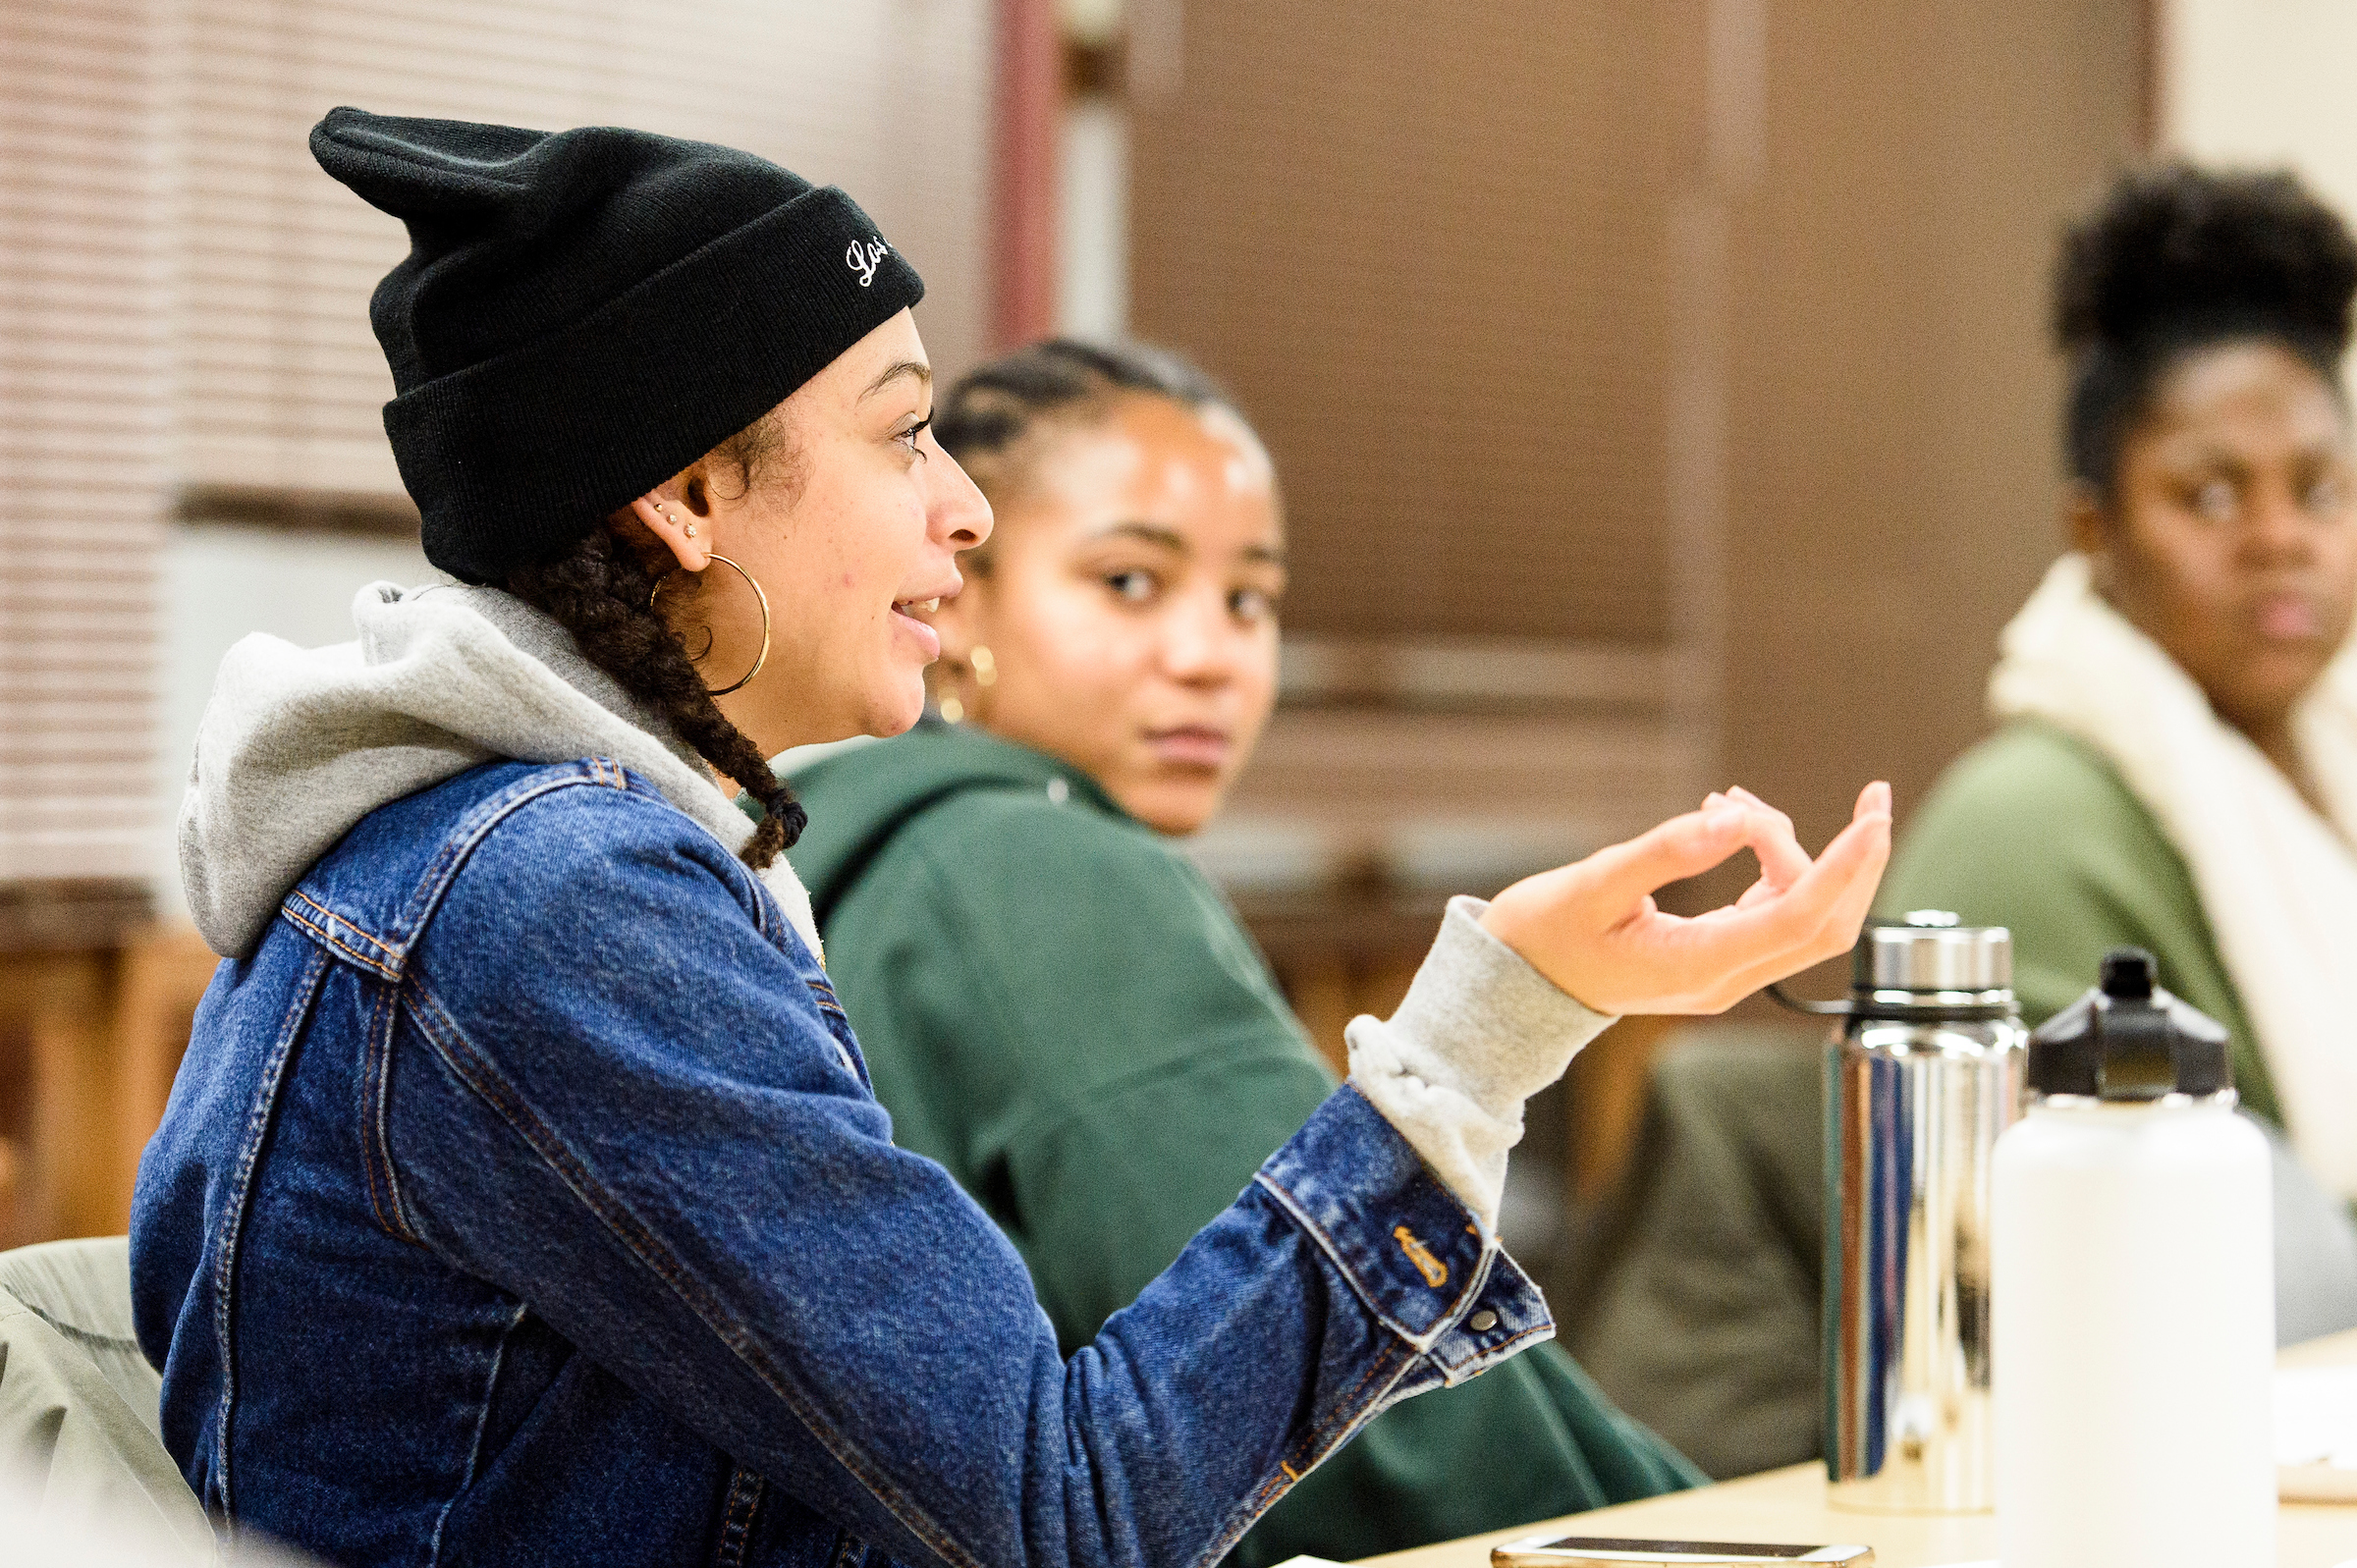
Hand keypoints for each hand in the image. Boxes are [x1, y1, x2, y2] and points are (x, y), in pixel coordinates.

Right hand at [1481, 781, 1891, 1013]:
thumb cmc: (1544, 936)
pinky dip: (1772, 865)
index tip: (1873, 815)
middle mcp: (1725, 978)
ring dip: (1792, 851)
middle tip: (1871, 794)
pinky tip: (1734, 827)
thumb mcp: (1594, 883)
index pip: (1801, 917)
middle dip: (1856, 861)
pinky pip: (1774, 911)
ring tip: (1732, 803)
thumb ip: (1666, 850)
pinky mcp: (1720, 958)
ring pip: (1803, 914)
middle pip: (1827, 925)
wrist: (1516, 985)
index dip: (1846, 865)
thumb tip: (1734, 819)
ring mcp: (1726, 973)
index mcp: (1699, 966)